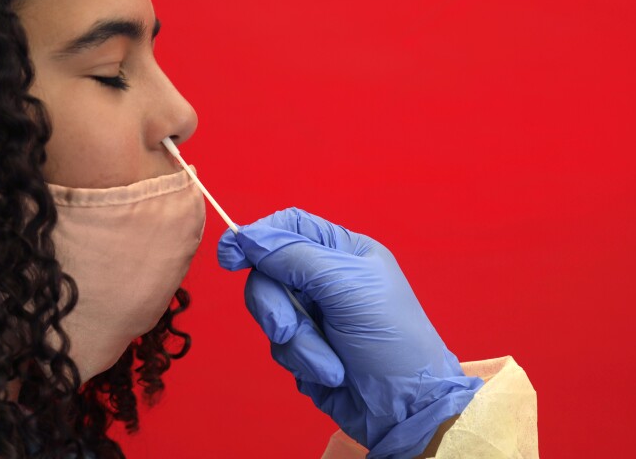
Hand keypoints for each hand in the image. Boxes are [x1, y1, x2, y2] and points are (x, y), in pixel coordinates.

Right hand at [217, 208, 482, 457]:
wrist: (404, 407)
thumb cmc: (391, 338)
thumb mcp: (347, 286)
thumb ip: (295, 256)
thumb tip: (248, 236)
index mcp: (343, 251)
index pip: (290, 227)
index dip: (257, 237)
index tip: (230, 256)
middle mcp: (325, 278)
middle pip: (269, 272)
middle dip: (275, 304)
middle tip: (286, 328)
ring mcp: (314, 314)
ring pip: (271, 312)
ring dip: (297, 342)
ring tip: (328, 361)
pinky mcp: (305, 348)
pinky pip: (279, 346)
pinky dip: (302, 361)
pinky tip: (330, 372)